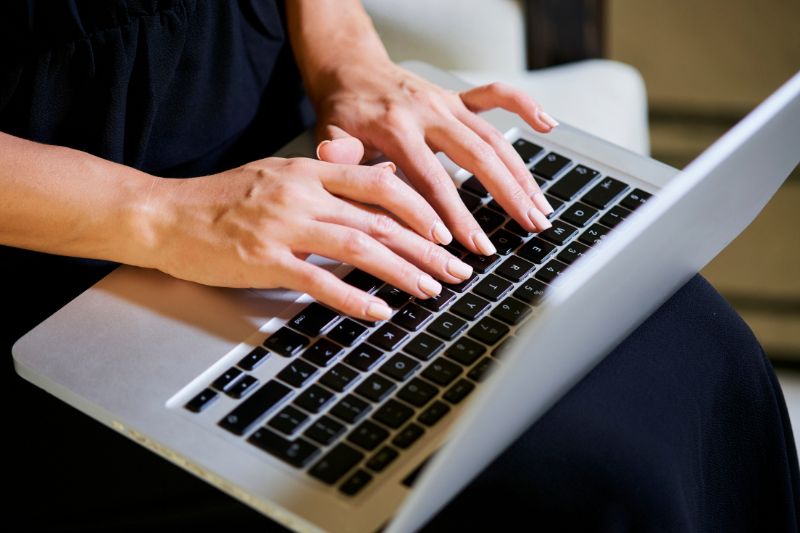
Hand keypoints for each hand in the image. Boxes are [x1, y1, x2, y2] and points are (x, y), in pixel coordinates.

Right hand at [146, 157, 473, 318]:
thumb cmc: (222, 198)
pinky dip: (355, 299)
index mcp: (309, 171)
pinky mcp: (264, 261)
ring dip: (402, 272)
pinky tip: (380, 312)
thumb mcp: (280, 173)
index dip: (420, 208)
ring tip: (430, 291)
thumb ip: (331, 176)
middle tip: (455, 271)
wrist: (166, 214)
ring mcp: (283, 228)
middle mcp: (302, 195)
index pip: (380, 184)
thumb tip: (383, 178)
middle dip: (426, 249)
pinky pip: (321, 282)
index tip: (444, 231)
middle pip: (380, 220)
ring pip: (360, 248)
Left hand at [310, 59, 558, 254]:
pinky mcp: (456, 97)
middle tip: (529, 227)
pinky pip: (495, 96)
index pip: (431, 179)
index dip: (453, 213)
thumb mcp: (329, 134)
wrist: (350, 71)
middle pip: (477, 157)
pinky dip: (524, 106)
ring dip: (522, 172)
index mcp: (396, 129)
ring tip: (541, 207)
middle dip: (507, 195)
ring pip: (494, 137)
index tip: (472, 243)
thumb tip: (342, 165)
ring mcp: (446, 103)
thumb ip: (339, 154)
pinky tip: (548, 125)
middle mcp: (428, 113)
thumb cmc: (342, 112)